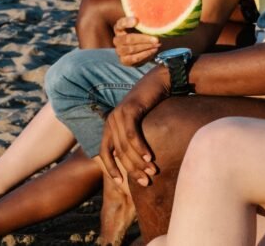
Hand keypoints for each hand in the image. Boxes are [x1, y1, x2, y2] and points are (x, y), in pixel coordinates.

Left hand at [99, 67, 169, 186]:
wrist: (160, 81)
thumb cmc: (153, 105)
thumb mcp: (139, 123)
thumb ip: (133, 138)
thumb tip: (135, 162)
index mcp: (109, 126)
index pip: (104, 152)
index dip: (111, 169)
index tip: (121, 183)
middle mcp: (111, 121)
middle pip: (117, 152)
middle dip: (131, 169)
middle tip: (146, 181)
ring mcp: (118, 114)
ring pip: (125, 145)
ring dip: (138, 161)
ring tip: (151, 171)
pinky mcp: (130, 109)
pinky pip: (133, 134)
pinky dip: (141, 147)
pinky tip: (150, 156)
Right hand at [113, 15, 161, 65]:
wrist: (143, 49)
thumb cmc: (143, 34)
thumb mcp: (143, 26)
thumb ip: (145, 21)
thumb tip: (157, 16)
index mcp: (119, 28)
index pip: (120, 24)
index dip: (127, 22)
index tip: (136, 20)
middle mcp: (117, 40)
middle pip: (127, 39)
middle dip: (143, 39)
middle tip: (156, 39)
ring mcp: (119, 51)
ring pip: (131, 49)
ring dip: (146, 47)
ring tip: (157, 44)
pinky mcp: (124, 60)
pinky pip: (134, 58)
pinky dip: (145, 54)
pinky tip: (153, 50)